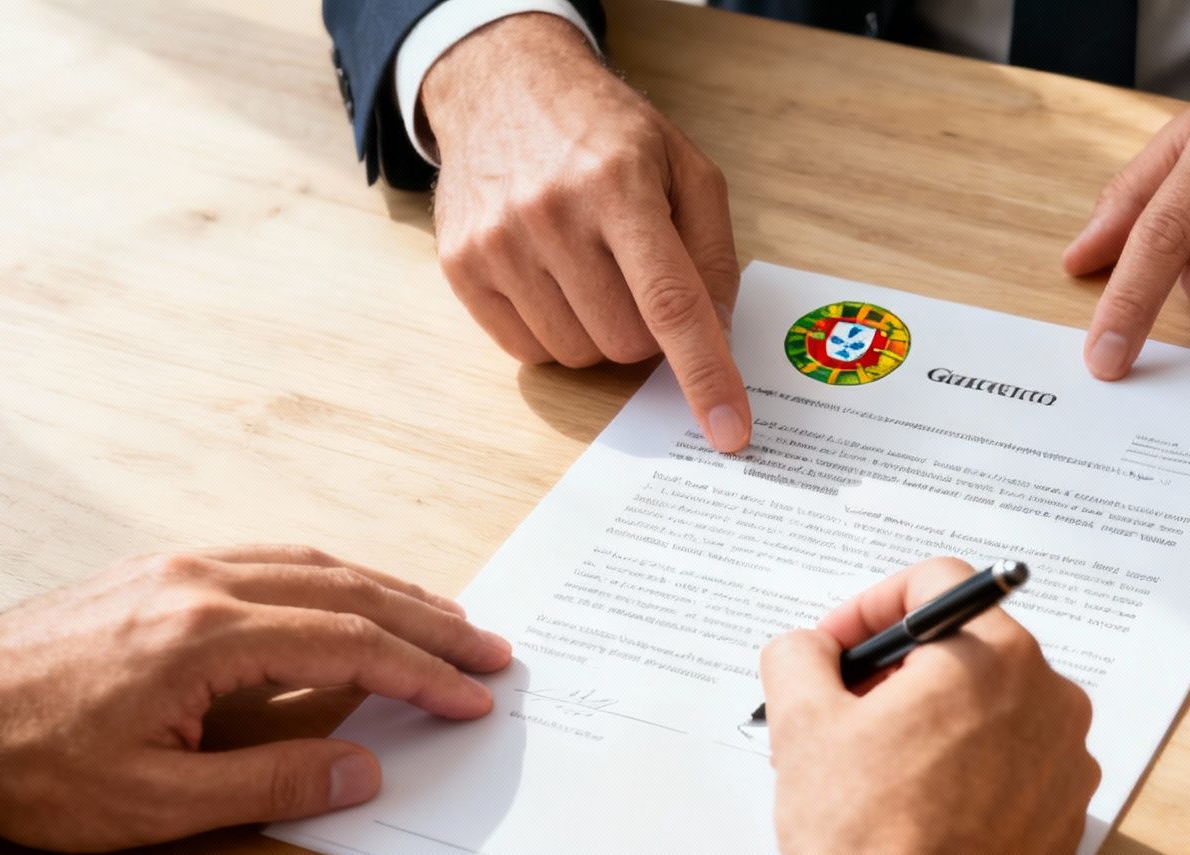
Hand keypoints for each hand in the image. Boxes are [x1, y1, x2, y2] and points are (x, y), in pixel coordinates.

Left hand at [0, 547, 511, 851]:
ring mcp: (177, 566)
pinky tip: (352, 597)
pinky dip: (333, 576)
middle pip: (347, 589)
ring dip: (388, 591)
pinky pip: (271, 558)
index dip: (422, 673)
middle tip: (491, 650)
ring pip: (313, 563)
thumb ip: (272, 784)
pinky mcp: (157, 569)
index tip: (473, 698)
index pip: (348, 643)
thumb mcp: (155, 804)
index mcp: (204, 636)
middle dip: (430, 621)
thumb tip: (365, 770)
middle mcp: (199, 581)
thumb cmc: (33, 767)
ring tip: (443, 621)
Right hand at [424, 14, 749, 452]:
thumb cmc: (605, 133)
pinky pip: (528, 351)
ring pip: (578, 355)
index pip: (671, 304)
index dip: (705, 375)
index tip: (729, 433)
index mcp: (620, 184)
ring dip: (599, 331)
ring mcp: (499, 243)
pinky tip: (552, 277)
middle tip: (637, 278)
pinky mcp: (461, 267)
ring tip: (589, 267)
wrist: (503, 87)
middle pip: (626, 343)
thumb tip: (718, 336)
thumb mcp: (683, 166)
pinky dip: (555, 331)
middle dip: (647, 330)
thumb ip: (712, 252)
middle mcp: (553, 214)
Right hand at [760, 558, 1099, 854]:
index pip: (937, 585)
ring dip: (926, 724)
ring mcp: (1066, 765)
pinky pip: (1008, 770)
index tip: (832, 649)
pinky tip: (909, 813)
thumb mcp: (803, 724)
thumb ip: (799, 657)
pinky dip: (961, 773)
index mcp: (997, 657)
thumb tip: (807, 649)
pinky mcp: (1063, 822)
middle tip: (838, 712)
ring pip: (987, 713)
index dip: (868, 607)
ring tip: (866, 772)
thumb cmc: (866, 834)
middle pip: (964, 650)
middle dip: (894, 672)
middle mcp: (1051, 700)